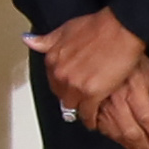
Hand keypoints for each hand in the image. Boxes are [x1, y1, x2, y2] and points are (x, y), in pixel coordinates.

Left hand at [27, 9, 148, 148]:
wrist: (120, 29)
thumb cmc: (98, 26)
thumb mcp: (66, 29)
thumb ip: (47, 40)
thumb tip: (28, 40)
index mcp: (53, 59)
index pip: (52, 80)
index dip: (61, 85)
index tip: (67, 89)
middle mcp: (60, 74)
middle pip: (61, 95)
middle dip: (69, 98)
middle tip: (78, 101)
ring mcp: (75, 86)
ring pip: (72, 106)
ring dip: (79, 109)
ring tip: (85, 113)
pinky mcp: (92, 94)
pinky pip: (87, 113)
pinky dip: (90, 119)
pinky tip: (93, 122)